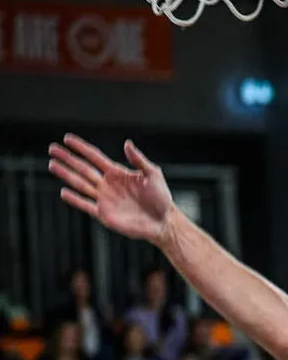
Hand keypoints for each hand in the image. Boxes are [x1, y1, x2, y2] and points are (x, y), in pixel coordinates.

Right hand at [48, 135, 175, 244]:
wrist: (163, 221)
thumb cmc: (161, 197)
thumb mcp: (153, 174)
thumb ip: (139, 160)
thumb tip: (127, 143)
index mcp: (118, 173)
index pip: (95, 157)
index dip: (81, 147)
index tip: (67, 138)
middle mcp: (108, 184)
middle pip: (83, 168)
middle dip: (67, 158)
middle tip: (52, 148)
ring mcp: (104, 199)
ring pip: (80, 184)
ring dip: (66, 174)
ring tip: (52, 165)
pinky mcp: (104, 214)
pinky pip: (86, 205)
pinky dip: (74, 199)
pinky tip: (63, 192)